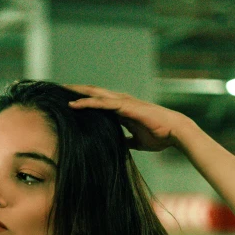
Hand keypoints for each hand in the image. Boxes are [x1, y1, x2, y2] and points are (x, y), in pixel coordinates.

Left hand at [66, 84, 188, 151]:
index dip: (84, 100)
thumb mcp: (137, 141)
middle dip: (77, 90)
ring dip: (78, 92)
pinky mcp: (126, 106)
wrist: (175, 132)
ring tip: (61, 91)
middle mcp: (121, 102)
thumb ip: (127, 140)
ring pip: (95, 94)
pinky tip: (74, 104)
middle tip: (59, 89)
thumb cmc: (159, 135)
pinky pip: (102, 103)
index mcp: (123, 109)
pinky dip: (88, 102)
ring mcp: (123, 102)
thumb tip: (118, 146)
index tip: (69, 101)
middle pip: (94, 93)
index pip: (99, 102)